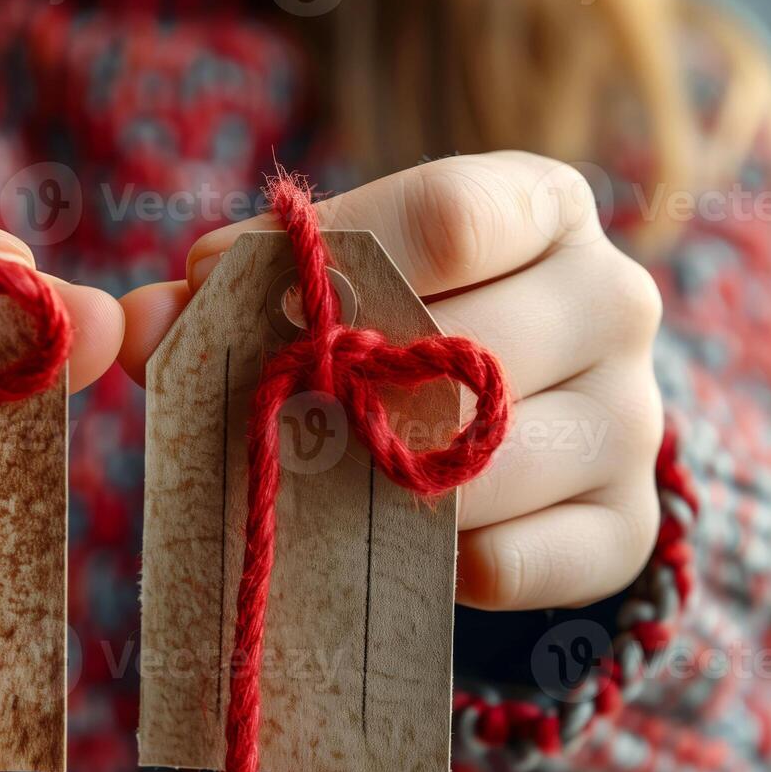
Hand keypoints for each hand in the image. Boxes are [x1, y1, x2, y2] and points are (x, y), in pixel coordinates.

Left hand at [119, 152, 663, 610]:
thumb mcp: (344, 280)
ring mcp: (633, 421)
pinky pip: (507, 564)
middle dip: (342, 388)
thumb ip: (240, 290)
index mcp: (549, 207)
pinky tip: (395, 531)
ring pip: (485, 467)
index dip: (322, 263)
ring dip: (379, 483)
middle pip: (467, 349)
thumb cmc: (410, 328)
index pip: (448, 218)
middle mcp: (617, 301)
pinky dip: (430, 561)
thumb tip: (136, 324)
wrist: (524, 418)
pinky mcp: (627, 527)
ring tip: (326, 472)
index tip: (219, 286)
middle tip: (270, 406)